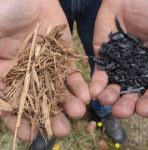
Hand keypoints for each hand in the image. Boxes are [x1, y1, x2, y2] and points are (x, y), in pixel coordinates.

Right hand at [0, 0, 89, 140]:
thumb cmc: (3, 13)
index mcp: (8, 74)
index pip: (13, 104)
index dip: (20, 121)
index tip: (30, 135)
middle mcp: (29, 75)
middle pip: (41, 101)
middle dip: (51, 116)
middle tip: (62, 130)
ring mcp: (48, 67)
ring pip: (59, 90)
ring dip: (68, 104)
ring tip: (77, 114)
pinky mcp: (64, 57)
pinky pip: (72, 75)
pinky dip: (78, 86)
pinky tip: (84, 96)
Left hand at [90, 0, 147, 117]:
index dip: (147, 103)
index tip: (144, 110)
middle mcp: (135, 72)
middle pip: (130, 94)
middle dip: (125, 104)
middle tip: (120, 111)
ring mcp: (118, 66)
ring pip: (113, 87)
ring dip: (109, 97)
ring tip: (105, 101)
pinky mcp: (102, 58)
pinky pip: (98, 74)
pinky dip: (96, 84)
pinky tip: (94, 92)